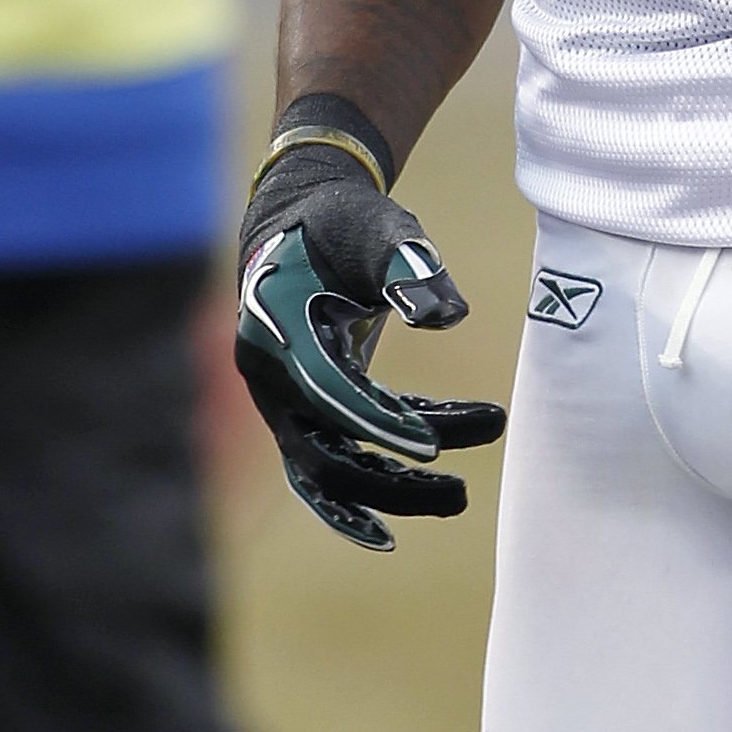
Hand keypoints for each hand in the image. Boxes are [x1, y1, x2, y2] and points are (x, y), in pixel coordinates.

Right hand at [231, 106, 504, 551]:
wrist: (301, 220)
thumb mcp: (381, 230)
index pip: (331, 396)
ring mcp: (283, 401)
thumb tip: (447, 316)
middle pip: (323, 457)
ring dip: (390, 492)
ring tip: (458, 496)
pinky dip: (368, 489)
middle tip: (461, 494)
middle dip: (391, 483)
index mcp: (279, 333)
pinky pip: (330, 462)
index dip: (382, 425)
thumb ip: (411, 266)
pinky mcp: (304, 409)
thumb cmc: (345, 222)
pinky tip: (411, 511)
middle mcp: (271, 379)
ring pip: (329, 470)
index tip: (438, 444)